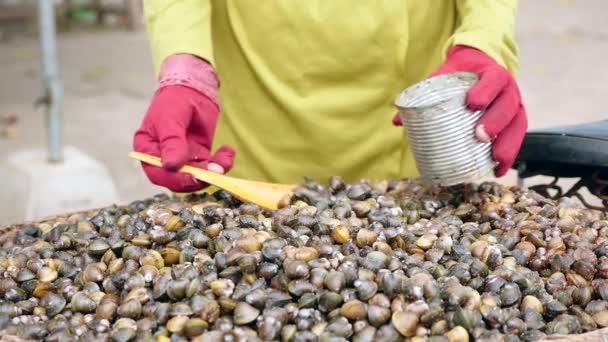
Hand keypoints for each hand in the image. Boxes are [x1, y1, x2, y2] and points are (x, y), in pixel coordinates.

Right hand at [133, 85, 234, 191]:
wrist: (192, 88)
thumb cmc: (174, 100)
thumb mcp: (170, 118)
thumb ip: (171, 141)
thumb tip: (171, 166)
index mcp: (148, 151)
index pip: (158, 173)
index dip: (175, 179)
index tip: (193, 177)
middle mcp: (163, 159)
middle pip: (179, 180)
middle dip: (198, 178)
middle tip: (214, 170)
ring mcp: (183, 159)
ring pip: (198, 176)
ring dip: (213, 171)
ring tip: (224, 158)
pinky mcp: (200, 157)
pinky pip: (211, 167)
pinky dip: (222, 163)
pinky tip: (227, 151)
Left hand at [393, 45, 527, 176]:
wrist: (480, 67)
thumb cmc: (461, 75)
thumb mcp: (443, 78)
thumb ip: (423, 95)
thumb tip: (396, 122)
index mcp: (492, 74)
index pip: (493, 80)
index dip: (485, 91)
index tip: (471, 103)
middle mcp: (508, 90)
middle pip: (507, 106)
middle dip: (495, 122)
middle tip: (479, 135)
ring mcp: (514, 107)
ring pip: (516, 125)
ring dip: (506, 144)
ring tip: (494, 160)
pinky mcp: (514, 123)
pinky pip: (516, 139)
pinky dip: (509, 156)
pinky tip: (498, 170)